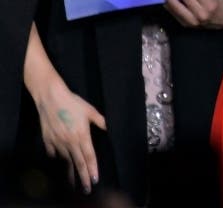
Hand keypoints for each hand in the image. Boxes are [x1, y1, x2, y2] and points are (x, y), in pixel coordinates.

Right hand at [33, 74, 106, 192]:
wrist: (51, 98)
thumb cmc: (73, 103)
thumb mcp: (90, 111)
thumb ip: (100, 121)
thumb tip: (109, 127)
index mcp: (82, 136)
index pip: (89, 156)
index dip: (92, 168)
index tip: (95, 180)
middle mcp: (70, 142)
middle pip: (78, 162)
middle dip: (83, 177)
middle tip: (86, 189)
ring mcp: (58, 142)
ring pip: (65, 160)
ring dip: (70, 172)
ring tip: (73, 182)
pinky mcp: (48, 139)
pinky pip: (53, 153)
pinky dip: (57, 159)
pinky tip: (60, 163)